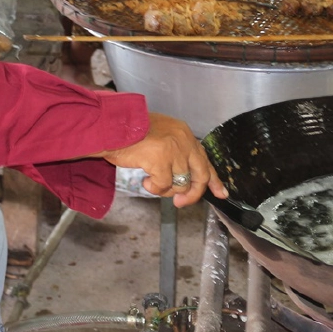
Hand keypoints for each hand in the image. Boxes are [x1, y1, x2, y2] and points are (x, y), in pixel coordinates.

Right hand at [102, 113, 226, 206]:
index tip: (221, 193)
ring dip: (166, 189)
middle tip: (181, 203)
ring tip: (151, 182)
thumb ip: (176, 153)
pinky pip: (164, 186)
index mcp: (184, 133)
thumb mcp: (160, 137)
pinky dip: (154, 188)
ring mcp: (174, 150)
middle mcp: (183, 140)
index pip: (204, 159)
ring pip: (181, 184)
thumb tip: (185, 179)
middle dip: (193, 193)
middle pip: (200, 175)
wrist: (111, 129)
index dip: (213, 179)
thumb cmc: (130, 134)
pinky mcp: (161, 161)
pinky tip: (145, 180)